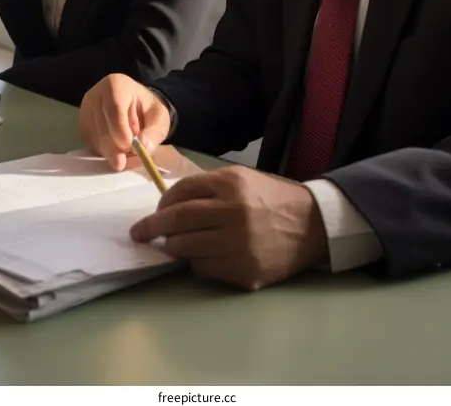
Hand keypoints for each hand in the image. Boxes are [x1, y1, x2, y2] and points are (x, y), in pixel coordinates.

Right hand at [80, 73, 170, 170]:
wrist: (134, 107)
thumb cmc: (146, 109)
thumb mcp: (159, 118)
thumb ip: (155, 132)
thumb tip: (143, 146)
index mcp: (115, 85)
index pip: (114, 110)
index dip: (123, 133)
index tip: (133, 147)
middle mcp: (95, 95)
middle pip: (103, 129)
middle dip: (119, 148)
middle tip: (133, 155)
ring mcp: (85, 111)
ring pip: (97, 141)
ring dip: (114, 153)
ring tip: (128, 148)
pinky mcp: (82, 126)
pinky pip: (92, 146)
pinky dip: (106, 153)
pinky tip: (117, 148)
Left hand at [130, 165, 328, 289]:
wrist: (311, 226)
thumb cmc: (270, 199)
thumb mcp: (241, 180)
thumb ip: (206, 188)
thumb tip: (167, 204)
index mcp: (231, 185)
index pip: (182, 193)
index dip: (161, 205)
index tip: (152, 214)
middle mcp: (233, 213)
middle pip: (178, 221)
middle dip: (152, 228)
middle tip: (139, 233)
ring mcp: (239, 245)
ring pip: (186, 249)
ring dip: (175, 247)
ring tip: (175, 244)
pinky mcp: (244, 272)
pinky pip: (204, 269)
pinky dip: (197, 263)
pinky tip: (205, 256)